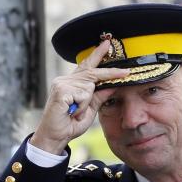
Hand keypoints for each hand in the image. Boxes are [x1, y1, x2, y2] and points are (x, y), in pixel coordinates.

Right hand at [28, 40, 128, 154]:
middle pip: (92, 71)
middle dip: (111, 72)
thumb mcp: (90, 109)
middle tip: (126, 71)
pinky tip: (71, 112)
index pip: (87, 66)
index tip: (107, 44)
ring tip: (75, 113)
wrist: (54, 137)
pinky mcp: (61, 90)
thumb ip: (99, 96)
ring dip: (86, 103)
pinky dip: (81, 106)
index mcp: (72, 83)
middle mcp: (65, 80)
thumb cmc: (69, 125)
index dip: (97, 54)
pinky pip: (83, 94)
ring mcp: (62, 83)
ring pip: (89, 87)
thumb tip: (114, 85)